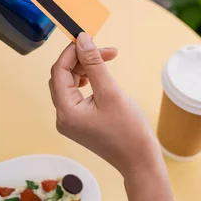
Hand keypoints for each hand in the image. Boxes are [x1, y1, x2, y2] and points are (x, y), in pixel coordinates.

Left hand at [49, 32, 160, 176]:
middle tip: (106, 51)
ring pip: (69, 83)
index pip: (59, 70)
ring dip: (86, 68)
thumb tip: (82, 40)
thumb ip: (94, 64)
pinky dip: (87, 80)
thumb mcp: (111, 92)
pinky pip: (76, 93)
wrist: (140, 162)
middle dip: (82, 59)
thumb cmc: (129, 131)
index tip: (89, 39)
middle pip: (62, 75)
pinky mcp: (79, 121)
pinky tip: (99, 75)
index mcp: (66, 111)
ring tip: (106, 60)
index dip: (72, 52)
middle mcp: (62, 116)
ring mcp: (70, 120)